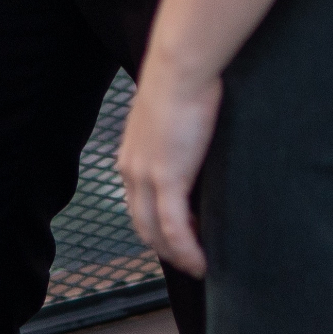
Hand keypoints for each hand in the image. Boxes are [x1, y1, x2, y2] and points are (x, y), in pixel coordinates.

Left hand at [114, 45, 221, 276]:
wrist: (181, 66)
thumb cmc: (183, 78)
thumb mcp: (171, 112)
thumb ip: (175, 134)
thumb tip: (192, 141)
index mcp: (131, 154)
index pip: (136, 203)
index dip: (154, 225)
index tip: (177, 237)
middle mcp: (132, 170)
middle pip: (142, 224)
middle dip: (164, 249)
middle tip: (188, 260)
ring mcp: (146, 177)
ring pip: (155, 233)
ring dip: (176, 256)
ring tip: (197, 267)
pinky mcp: (167, 178)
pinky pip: (175, 228)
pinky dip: (187, 251)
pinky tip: (201, 263)